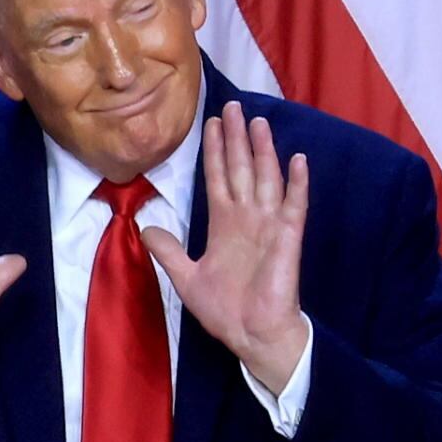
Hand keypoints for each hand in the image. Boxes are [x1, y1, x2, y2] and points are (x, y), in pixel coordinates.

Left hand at [156, 103, 312, 394]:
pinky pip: (294, 205)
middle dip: (236, 139)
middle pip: (240, 169)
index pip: (217, 178)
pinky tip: (297, 160)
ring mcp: (269, 225)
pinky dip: (296, 184)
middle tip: (234, 106)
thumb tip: (144, 228)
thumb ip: (168, 251)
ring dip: (263, 151)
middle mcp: (247, 218)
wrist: (253, 335)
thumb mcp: (187, 278)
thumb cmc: (225, 310)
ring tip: (259, 122)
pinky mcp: (287, 238)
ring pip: (265, 178)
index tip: (211, 124)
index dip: (214, 151)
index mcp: (224, 224)